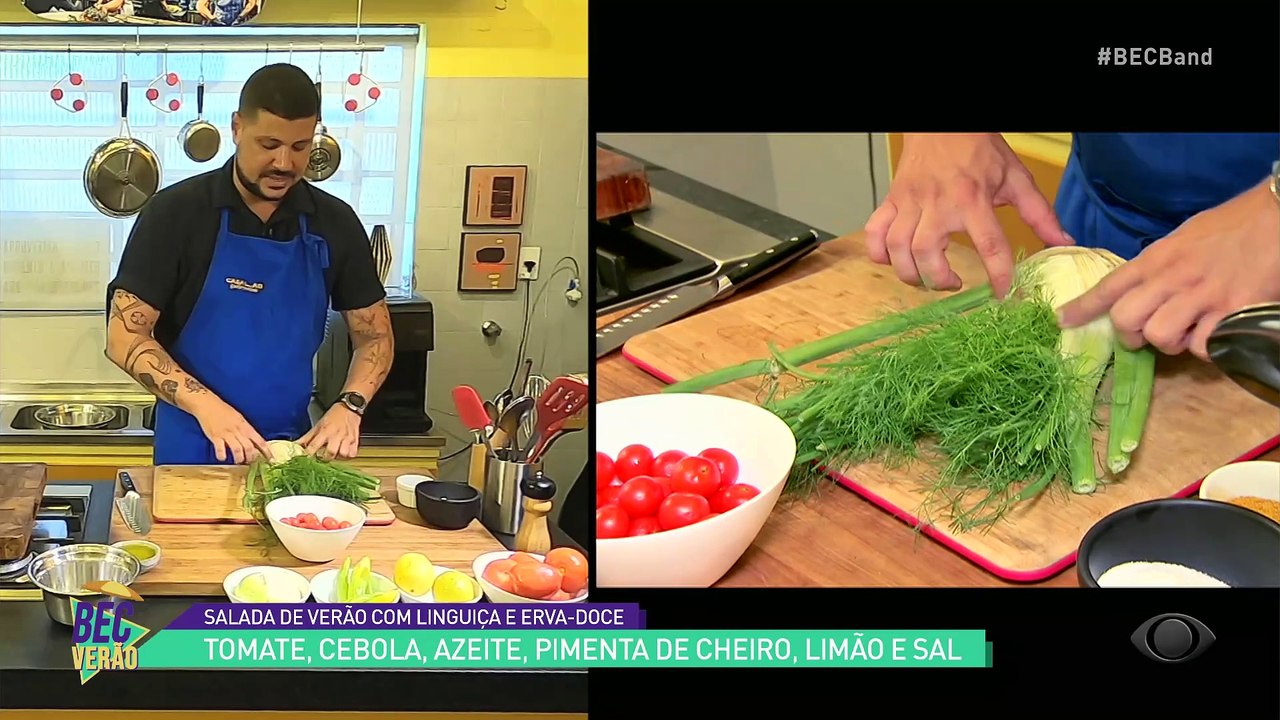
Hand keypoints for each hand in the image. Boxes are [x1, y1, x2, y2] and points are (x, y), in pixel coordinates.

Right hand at [193, 399, 270, 463]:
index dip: (266, 451)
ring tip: (238, 461)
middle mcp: (238, 430)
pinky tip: (223, 457)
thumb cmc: (224, 411)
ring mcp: (226, 433)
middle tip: (249, 462)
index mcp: (245, 426)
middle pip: (249, 447)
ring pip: (237, 450)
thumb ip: (246, 430)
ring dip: (239, 459)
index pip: (259, 440)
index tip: (271, 459)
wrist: (208, 404)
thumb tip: (254, 442)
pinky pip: (220, 449)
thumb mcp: (239, 418)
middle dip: (251, 458)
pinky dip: (222, 456)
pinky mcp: (215, 436)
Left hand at [299, 405, 360, 460]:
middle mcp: (336, 435)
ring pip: (343, 454)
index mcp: (325, 431)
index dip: (308, 454)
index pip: (313, 446)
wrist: (350, 407)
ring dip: (338, 457)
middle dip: (325, 458)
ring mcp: (347, 438)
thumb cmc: (333, 415)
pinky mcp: (355, 440)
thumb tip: (295, 445)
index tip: (304, 459)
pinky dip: (348, 455)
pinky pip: (352, 453)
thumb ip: (307, 437)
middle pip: (330, 453)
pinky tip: (343, 452)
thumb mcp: (318, 425)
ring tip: (334, 455)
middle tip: (322, 457)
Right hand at [864, 133, 1072, 298]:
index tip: (1002, 295)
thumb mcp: (1015, 178)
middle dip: (938, 279)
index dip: (998, 275)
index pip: (989, 244)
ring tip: (926, 277)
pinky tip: (894, 260)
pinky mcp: (891, 200)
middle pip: (927, 252)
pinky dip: (878, 253)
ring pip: (898, 247)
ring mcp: (909, 202)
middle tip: (953, 283)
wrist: (943, 123)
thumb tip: (1064, 241)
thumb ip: (1040, 213)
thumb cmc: (979, 149)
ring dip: (910, 272)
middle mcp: (937, 202)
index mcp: (972, 198)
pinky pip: (874, 233)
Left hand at [1058, 180, 1279, 359]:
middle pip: (1126, 319)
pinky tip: (1215, 332)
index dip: (1082, 307)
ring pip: (1160, 336)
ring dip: (1170, 343)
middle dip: (1130, 335)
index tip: (1061, 321)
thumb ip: (1158, 264)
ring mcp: (1203, 296)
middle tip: (1144, 335)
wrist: (1278, 217)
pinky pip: (1203, 347)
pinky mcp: (1232, 313)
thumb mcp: (1184, 238)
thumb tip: (1137, 288)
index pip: (1110, 285)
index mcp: (1158, 257)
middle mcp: (1173, 277)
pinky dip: (1206, 348)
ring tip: (1186, 331)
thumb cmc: (1231, 226)